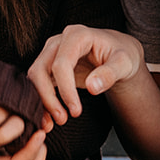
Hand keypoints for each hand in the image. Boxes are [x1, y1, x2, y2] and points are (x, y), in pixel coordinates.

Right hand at [28, 25, 145, 123]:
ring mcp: (51, 52)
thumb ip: (110, 74)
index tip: (76, 112)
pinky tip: (49, 118)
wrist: (117, 53)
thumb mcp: (124, 63)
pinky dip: (41, 101)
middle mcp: (59, 41)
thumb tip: (92, 87)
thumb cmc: (122, 55)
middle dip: (47, 97)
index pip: (61, 64)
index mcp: (77, 35)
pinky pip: (39, 83)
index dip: (66, 90)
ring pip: (35, 77)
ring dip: (41, 101)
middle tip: (62, 120)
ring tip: (52, 124)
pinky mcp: (49, 65)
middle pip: (40, 69)